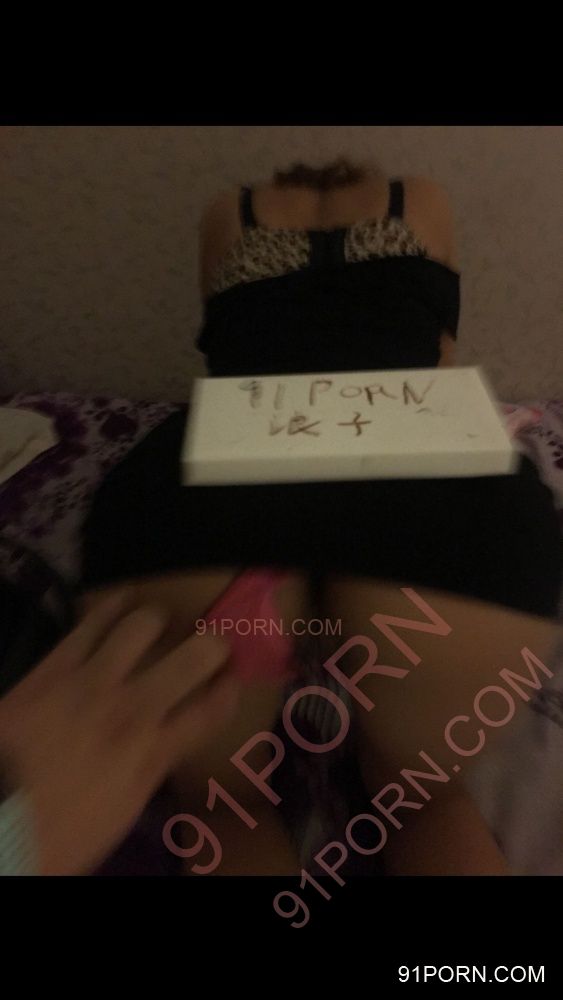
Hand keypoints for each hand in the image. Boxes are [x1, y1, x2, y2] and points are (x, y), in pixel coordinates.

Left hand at [0, 592, 238, 874]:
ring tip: (160, 620)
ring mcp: (92, 682)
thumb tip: (162, 742)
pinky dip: (111, 608)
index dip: (230, 691)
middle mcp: (133, 709)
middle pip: (194, 658)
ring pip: (142, 626)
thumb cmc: (58, 831)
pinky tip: (122, 600)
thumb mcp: (120, 811)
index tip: (235, 680)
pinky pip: (90, 623)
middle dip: (213, 646)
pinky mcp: (55, 666)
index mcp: (152, 754)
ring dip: (158, 620)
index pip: (211, 711)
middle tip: (213, 643)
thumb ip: (148, 767)